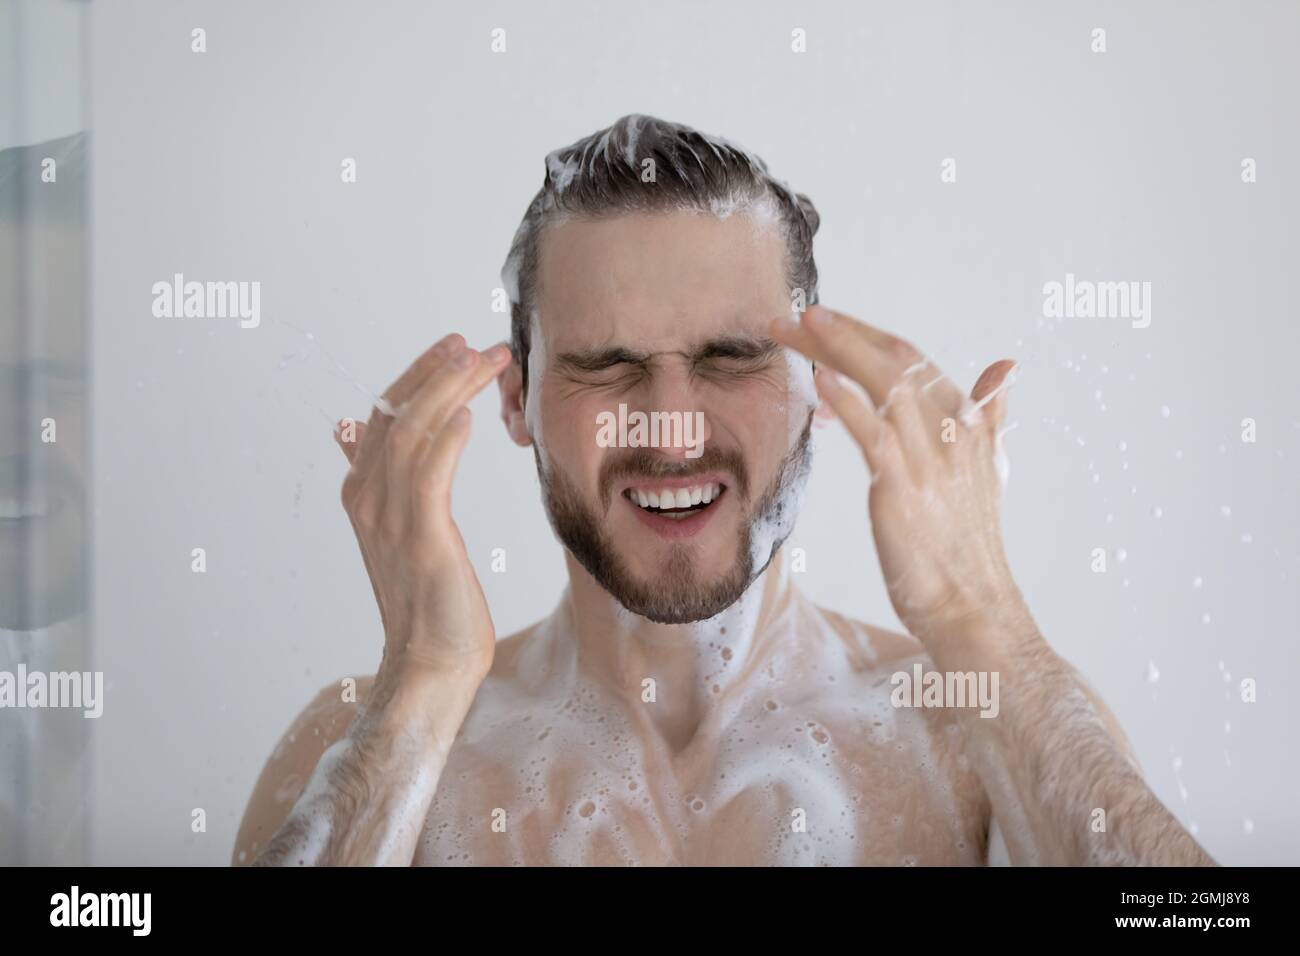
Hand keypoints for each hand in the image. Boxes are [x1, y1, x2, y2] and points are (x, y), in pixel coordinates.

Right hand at [334, 334, 510, 691]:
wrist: (429, 662)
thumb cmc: (429, 599)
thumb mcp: (403, 531)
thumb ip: (384, 479)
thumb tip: (350, 430)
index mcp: (363, 493)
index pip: (381, 414)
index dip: (417, 374)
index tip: (454, 346)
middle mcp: (368, 499)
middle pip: (392, 413)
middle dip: (434, 370)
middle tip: (473, 342)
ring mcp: (389, 518)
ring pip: (410, 433)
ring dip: (446, 391)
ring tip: (480, 362)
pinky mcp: (420, 538)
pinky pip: (428, 475)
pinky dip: (445, 440)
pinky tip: (468, 416)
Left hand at [772, 305, 1023, 642]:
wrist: (974, 607)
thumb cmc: (971, 545)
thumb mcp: (990, 471)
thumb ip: (992, 415)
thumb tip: (1007, 365)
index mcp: (968, 420)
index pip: (910, 356)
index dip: (863, 331)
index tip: (822, 319)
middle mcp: (953, 430)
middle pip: (892, 359)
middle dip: (840, 331)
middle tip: (791, 316)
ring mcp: (929, 458)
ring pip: (883, 384)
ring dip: (834, 350)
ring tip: (794, 327)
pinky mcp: (904, 490)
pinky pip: (874, 435)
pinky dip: (847, 403)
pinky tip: (819, 380)